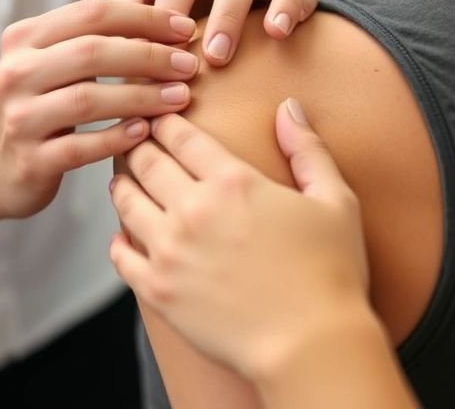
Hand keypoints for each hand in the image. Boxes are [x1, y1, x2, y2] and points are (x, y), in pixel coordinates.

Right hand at [0, 0, 201, 222]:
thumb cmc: (36, 110)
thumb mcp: (49, 66)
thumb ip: (91, 44)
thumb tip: (167, 28)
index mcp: (23, 39)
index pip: (92, 14)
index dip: (144, 17)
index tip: (184, 28)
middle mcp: (15, 72)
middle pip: (92, 52)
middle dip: (149, 55)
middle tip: (189, 64)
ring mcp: (19, 117)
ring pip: (88, 98)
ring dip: (141, 97)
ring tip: (180, 98)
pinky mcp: (29, 160)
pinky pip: (82, 147)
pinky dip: (118, 138)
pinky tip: (146, 132)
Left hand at [109, 99, 369, 378]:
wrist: (310, 346)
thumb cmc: (331, 274)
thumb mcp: (335, 201)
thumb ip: (308, 149)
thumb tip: (289, 108)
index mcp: (233, 182)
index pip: (181, 135)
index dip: (166, 121)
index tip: (159, 116)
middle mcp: (193, 210)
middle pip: (145, 162)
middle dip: (138, 145)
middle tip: (133, 140)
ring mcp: (169, 251)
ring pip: (125, 202)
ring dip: (123, 185)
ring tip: (125, 181)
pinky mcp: (158, 290)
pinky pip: (120, 255)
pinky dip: (119, 240)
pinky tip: (126, 235)